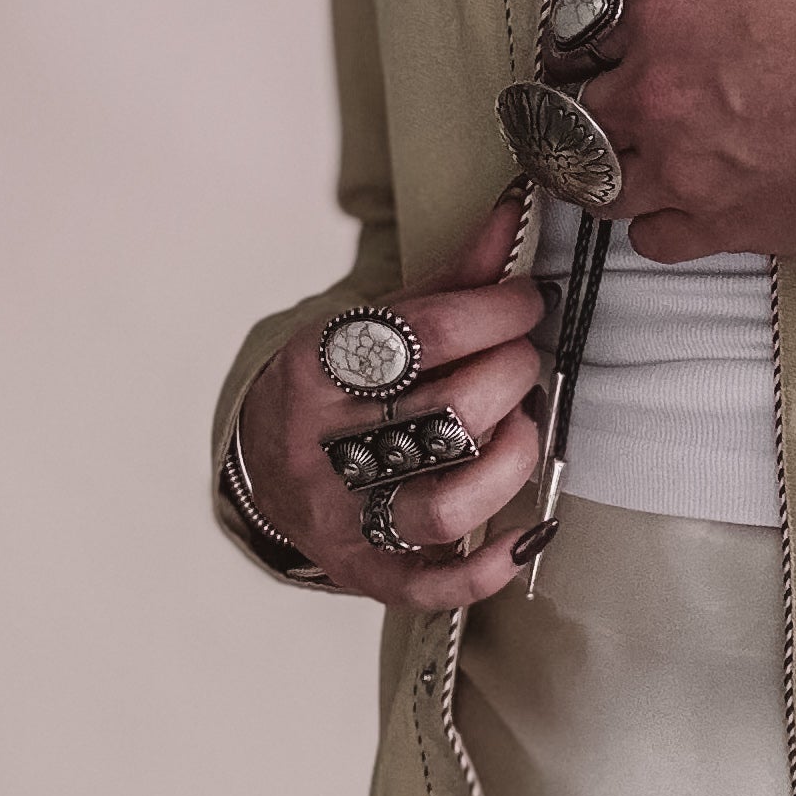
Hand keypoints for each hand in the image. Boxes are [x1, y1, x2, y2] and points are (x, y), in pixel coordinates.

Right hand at [240, 198, 548, 609]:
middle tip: (523, 361)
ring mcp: (341, 518)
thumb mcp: (377, 322)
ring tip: (524, 425)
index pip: (421, 334)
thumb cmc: (339, 384)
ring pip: (444, 503)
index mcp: (315, 369)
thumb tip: (518, 212)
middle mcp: (319, 448)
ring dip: (511, 460)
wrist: (264, 466)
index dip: (494, 311)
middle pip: (444, 416)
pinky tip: (531, 529)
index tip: (527, 301)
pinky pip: (434, 584)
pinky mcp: (366, 572)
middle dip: (510, 378)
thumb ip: (452, 278)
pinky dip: (492, 562)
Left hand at [548, 0, 795, 263]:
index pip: (582, 34)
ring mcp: (674, 165)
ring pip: (595, 180)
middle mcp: (653, 91)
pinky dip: (652, 223)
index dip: (581, 50)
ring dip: (600, 173)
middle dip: (580, 114)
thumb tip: (648, 35)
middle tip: (585, 119)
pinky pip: (646, 235)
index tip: (579, 61)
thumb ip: (682, 16)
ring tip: (612, 168)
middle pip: (574, 111)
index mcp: (663, 19)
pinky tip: (668, 207)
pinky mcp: (707, 223)